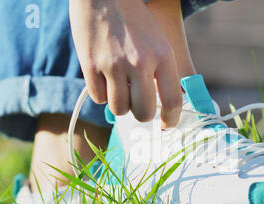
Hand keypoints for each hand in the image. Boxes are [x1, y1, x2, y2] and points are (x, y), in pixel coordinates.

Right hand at [69, 0, 181, 127]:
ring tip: (120, 88)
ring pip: (119, 109)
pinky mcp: (90, 65)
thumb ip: (163, 72)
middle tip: (139, 105)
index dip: (171, 119)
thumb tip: (167, 104)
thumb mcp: (159, 41)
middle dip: (142, 114)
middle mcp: (139, 62)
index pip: (173, 100)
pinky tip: (104, 79)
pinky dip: (102, 94)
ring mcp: (113, 65)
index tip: (166, 124)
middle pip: (143, 112)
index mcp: (162, 55)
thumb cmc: (134, 19)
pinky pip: (99, 98)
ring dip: (121, 104)